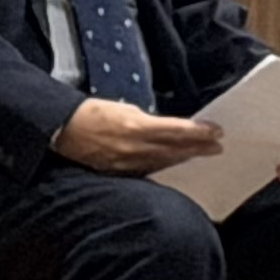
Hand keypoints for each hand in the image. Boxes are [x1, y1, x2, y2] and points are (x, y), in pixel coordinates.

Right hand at [52, 98, 225, 175]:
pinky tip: (173, 162)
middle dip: (198, 148)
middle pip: (175, 149)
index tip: (217, 131)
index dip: (199, 132)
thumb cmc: (89, 113)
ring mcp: (128, 162)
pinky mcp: (119, 171)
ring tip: (200, 153)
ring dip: (184, 157)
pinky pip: (148, 169)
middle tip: (218, 146)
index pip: (177, 131)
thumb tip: (162, 127)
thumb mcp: (120, 108)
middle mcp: (135, 147)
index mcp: (136, 126)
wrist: (60, 130)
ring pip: (164, 161)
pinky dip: (164, 164)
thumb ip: (144, 119)